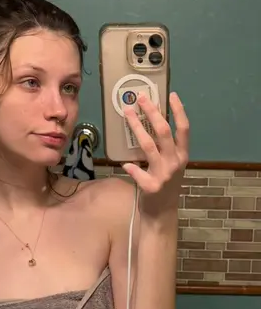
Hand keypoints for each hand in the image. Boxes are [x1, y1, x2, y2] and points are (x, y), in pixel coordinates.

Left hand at [122, 92, 188, 217]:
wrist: (161, 214)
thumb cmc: (164, 185)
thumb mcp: (170, 165)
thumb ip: (164, 148)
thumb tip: (151, 123)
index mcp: (182, 155)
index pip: (184, 129)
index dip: (179, 111)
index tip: (171, 94)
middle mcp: (175, 162)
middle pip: (164, 131)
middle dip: (152, 112)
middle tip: (141, 98)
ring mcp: (164, 174)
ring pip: (148, 145)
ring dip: (136, 127)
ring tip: (126, 113)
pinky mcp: (151, 186)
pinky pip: (137, 171)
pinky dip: (130, 166)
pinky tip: (125, 163)